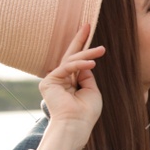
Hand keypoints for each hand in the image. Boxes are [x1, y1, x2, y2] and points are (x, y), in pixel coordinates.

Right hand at [36, 23, 104, 149]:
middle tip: (88, 25)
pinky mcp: (49, 82)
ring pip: (71, 61)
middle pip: (70, 55)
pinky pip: (67, 68)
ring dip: (87, 54)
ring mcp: (53, 80)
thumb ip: (87, 75)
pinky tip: (91, 63)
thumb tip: (86, 64)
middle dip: (79, 40)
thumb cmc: (86, 111)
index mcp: (71, 81)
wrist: (76, 124)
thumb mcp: (91, 90)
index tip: (88, 31)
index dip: (82, 46)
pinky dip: (80, 65)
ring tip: (101, 50)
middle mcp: (60, 79)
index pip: (76, 60)